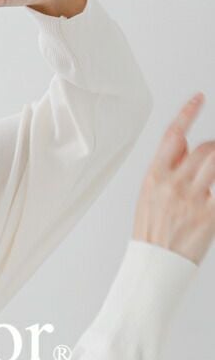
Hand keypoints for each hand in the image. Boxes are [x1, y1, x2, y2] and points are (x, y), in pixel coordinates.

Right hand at [132, 92, 214, 265]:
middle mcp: (173, 183)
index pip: (172, 135)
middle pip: (204, 148)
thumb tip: (183, 146)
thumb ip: (167, 168)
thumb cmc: (152, 229)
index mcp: (154, 175)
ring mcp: (192, 198)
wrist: (154, 262)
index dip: (187, 113)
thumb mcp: (149, 193)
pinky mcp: (210, 215)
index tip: (199, 97)